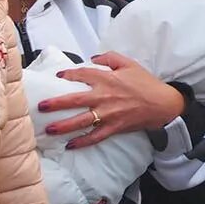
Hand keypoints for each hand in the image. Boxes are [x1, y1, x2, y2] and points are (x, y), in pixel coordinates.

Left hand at [39, 51, 186, 148]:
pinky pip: (95, 137)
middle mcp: (104, 96)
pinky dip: (82, 142)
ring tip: (49, 130)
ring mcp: (108, 114)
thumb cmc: (147, 83)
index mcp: (108, 79)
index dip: (69, 73)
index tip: (58, 75)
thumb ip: (111, 58)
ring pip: (81, 121)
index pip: (83, 74)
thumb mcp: (131, 64)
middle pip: (75, 100)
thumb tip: (93, 57)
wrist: (163, 104)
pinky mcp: (114, 127)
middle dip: (56, 104)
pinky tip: (70, 146)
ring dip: (64, 126)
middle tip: (41, 107)